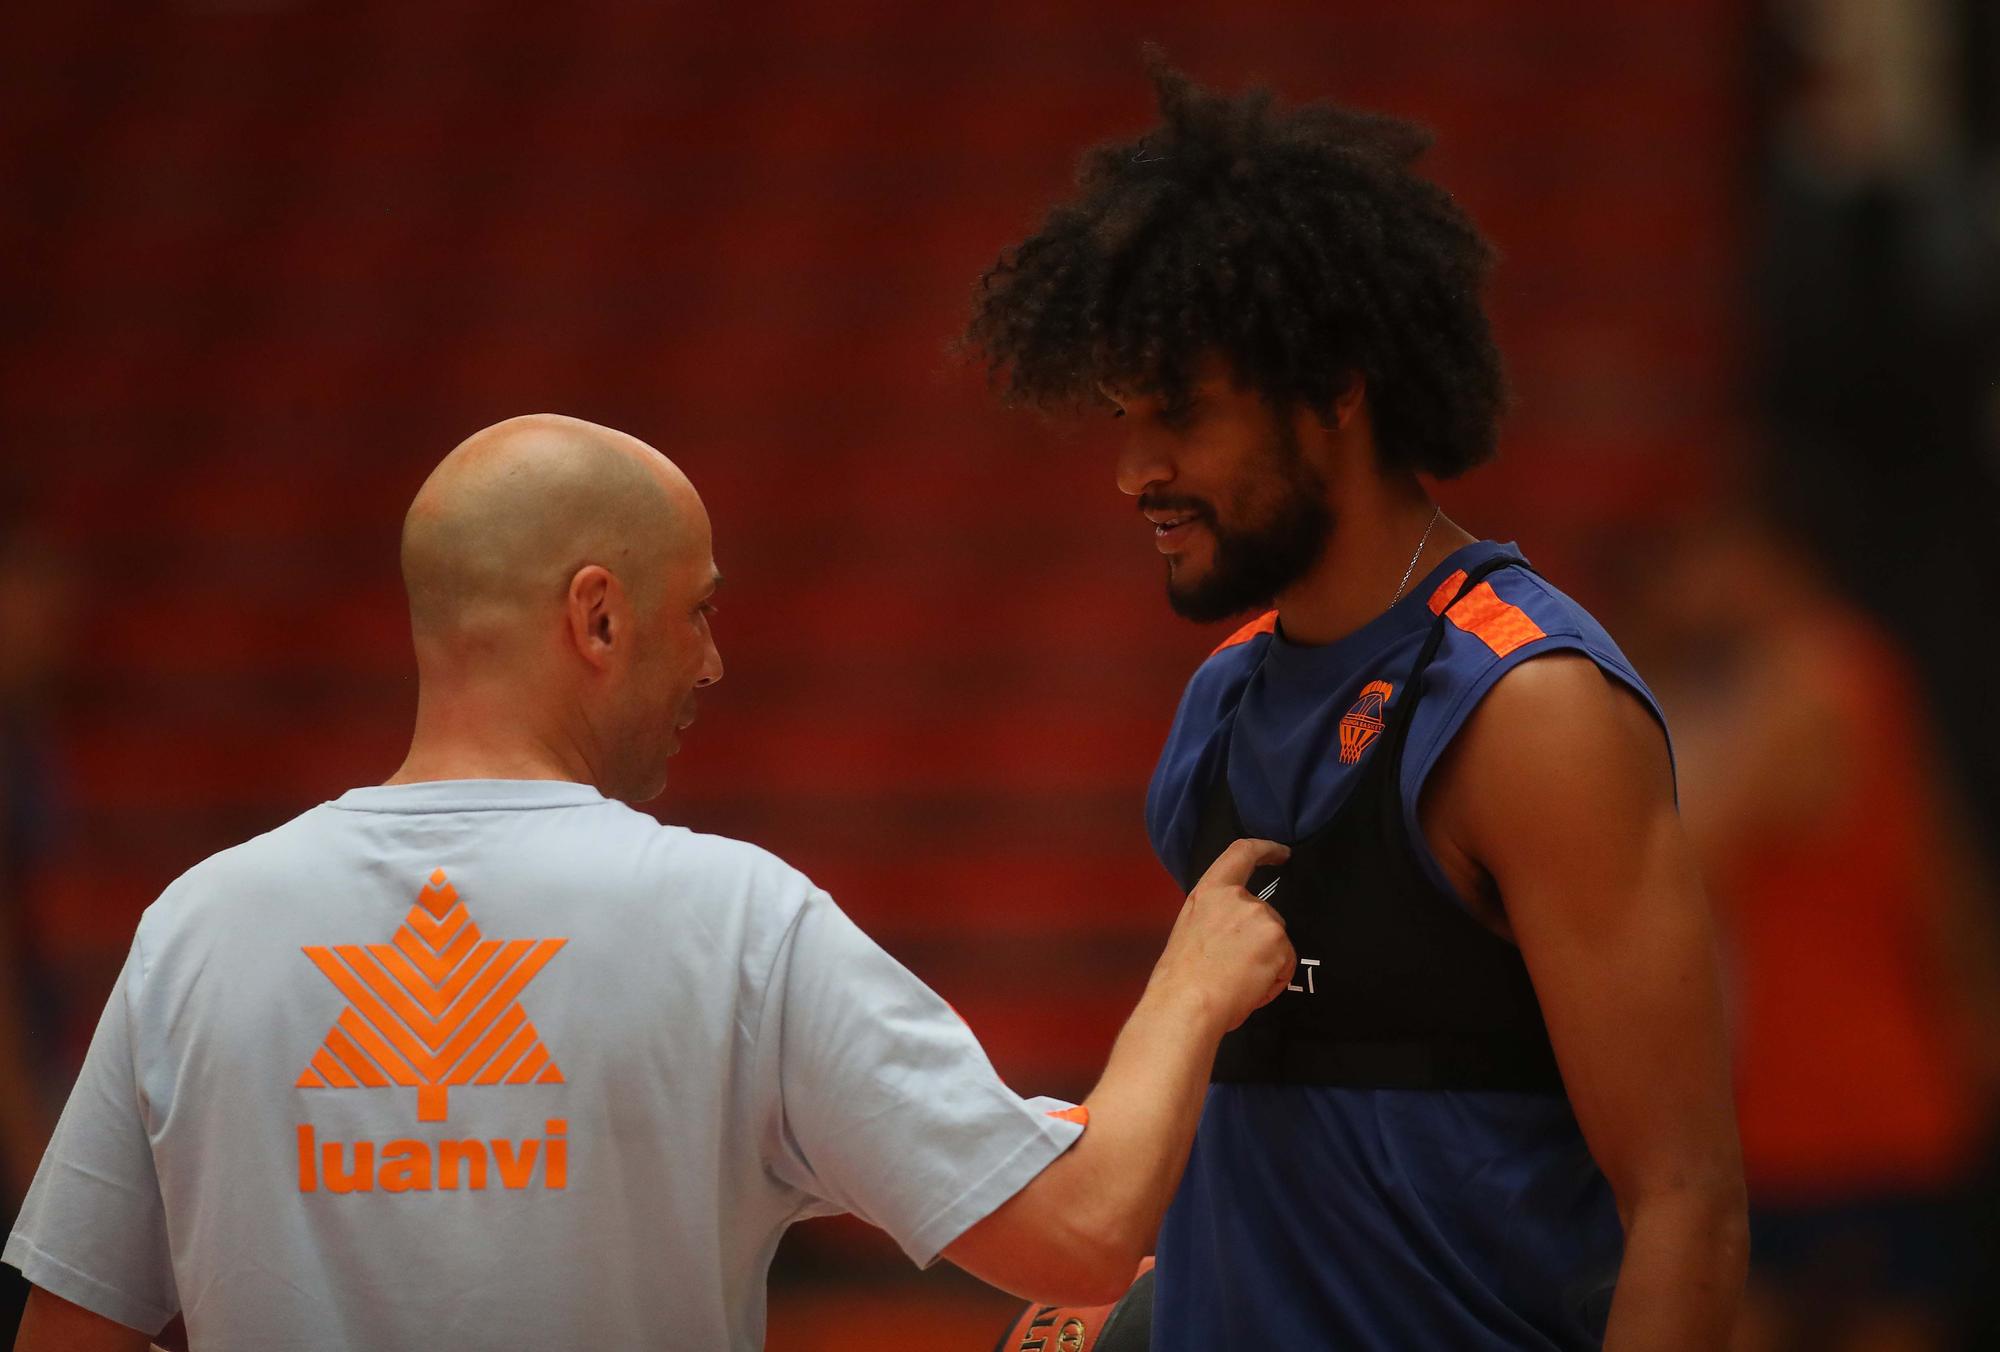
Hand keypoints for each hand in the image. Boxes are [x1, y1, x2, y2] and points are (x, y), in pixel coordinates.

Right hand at [1148, 838, 1293, 1034]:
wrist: (1189, 1004)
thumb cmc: (1181, 979)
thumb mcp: (1190, 929)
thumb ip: (1215, 916)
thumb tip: (1232, 929)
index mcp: (1210, 892)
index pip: (1242, 854)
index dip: (1265, 849)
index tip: (1281, 853)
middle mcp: (1238, 898)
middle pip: (1266, 913)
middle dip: (1260, 940)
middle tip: (1235, 968)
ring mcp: (1262, 917)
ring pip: (1276, 940)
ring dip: (1266, 961)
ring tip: (1238, 981)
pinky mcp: (1278, 941)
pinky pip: (1286, 962)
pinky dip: (1274, 978)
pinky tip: (1250, 988)